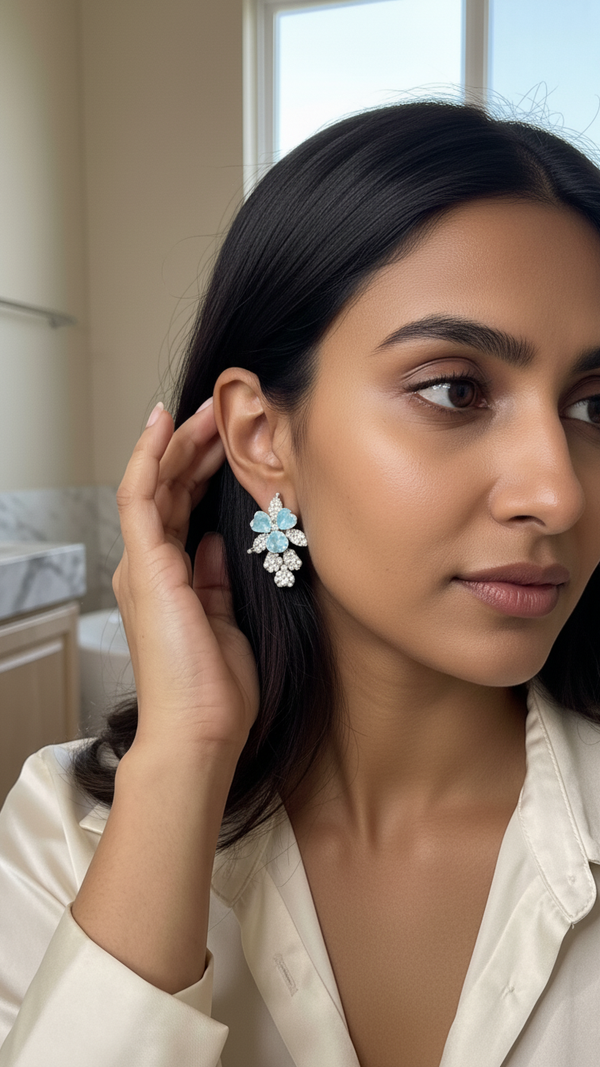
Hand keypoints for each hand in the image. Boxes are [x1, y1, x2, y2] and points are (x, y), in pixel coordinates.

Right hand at [112, 400, 259, 758]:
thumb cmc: (216, 693)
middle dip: (196, 448)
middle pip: (169, 490)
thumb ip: (216, 580)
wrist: (200, 732)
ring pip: (156, 484)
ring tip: (210, 409)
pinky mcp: (144, 564)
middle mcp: (149, 568)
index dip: (203, 472)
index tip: (231, 443)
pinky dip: (152, 456)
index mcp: (169, 582)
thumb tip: (213, 543)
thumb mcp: (226, 622)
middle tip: (225, 413)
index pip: (182, 511)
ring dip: (181, 443)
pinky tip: (167, 423)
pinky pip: (141, 495)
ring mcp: (142, 564)